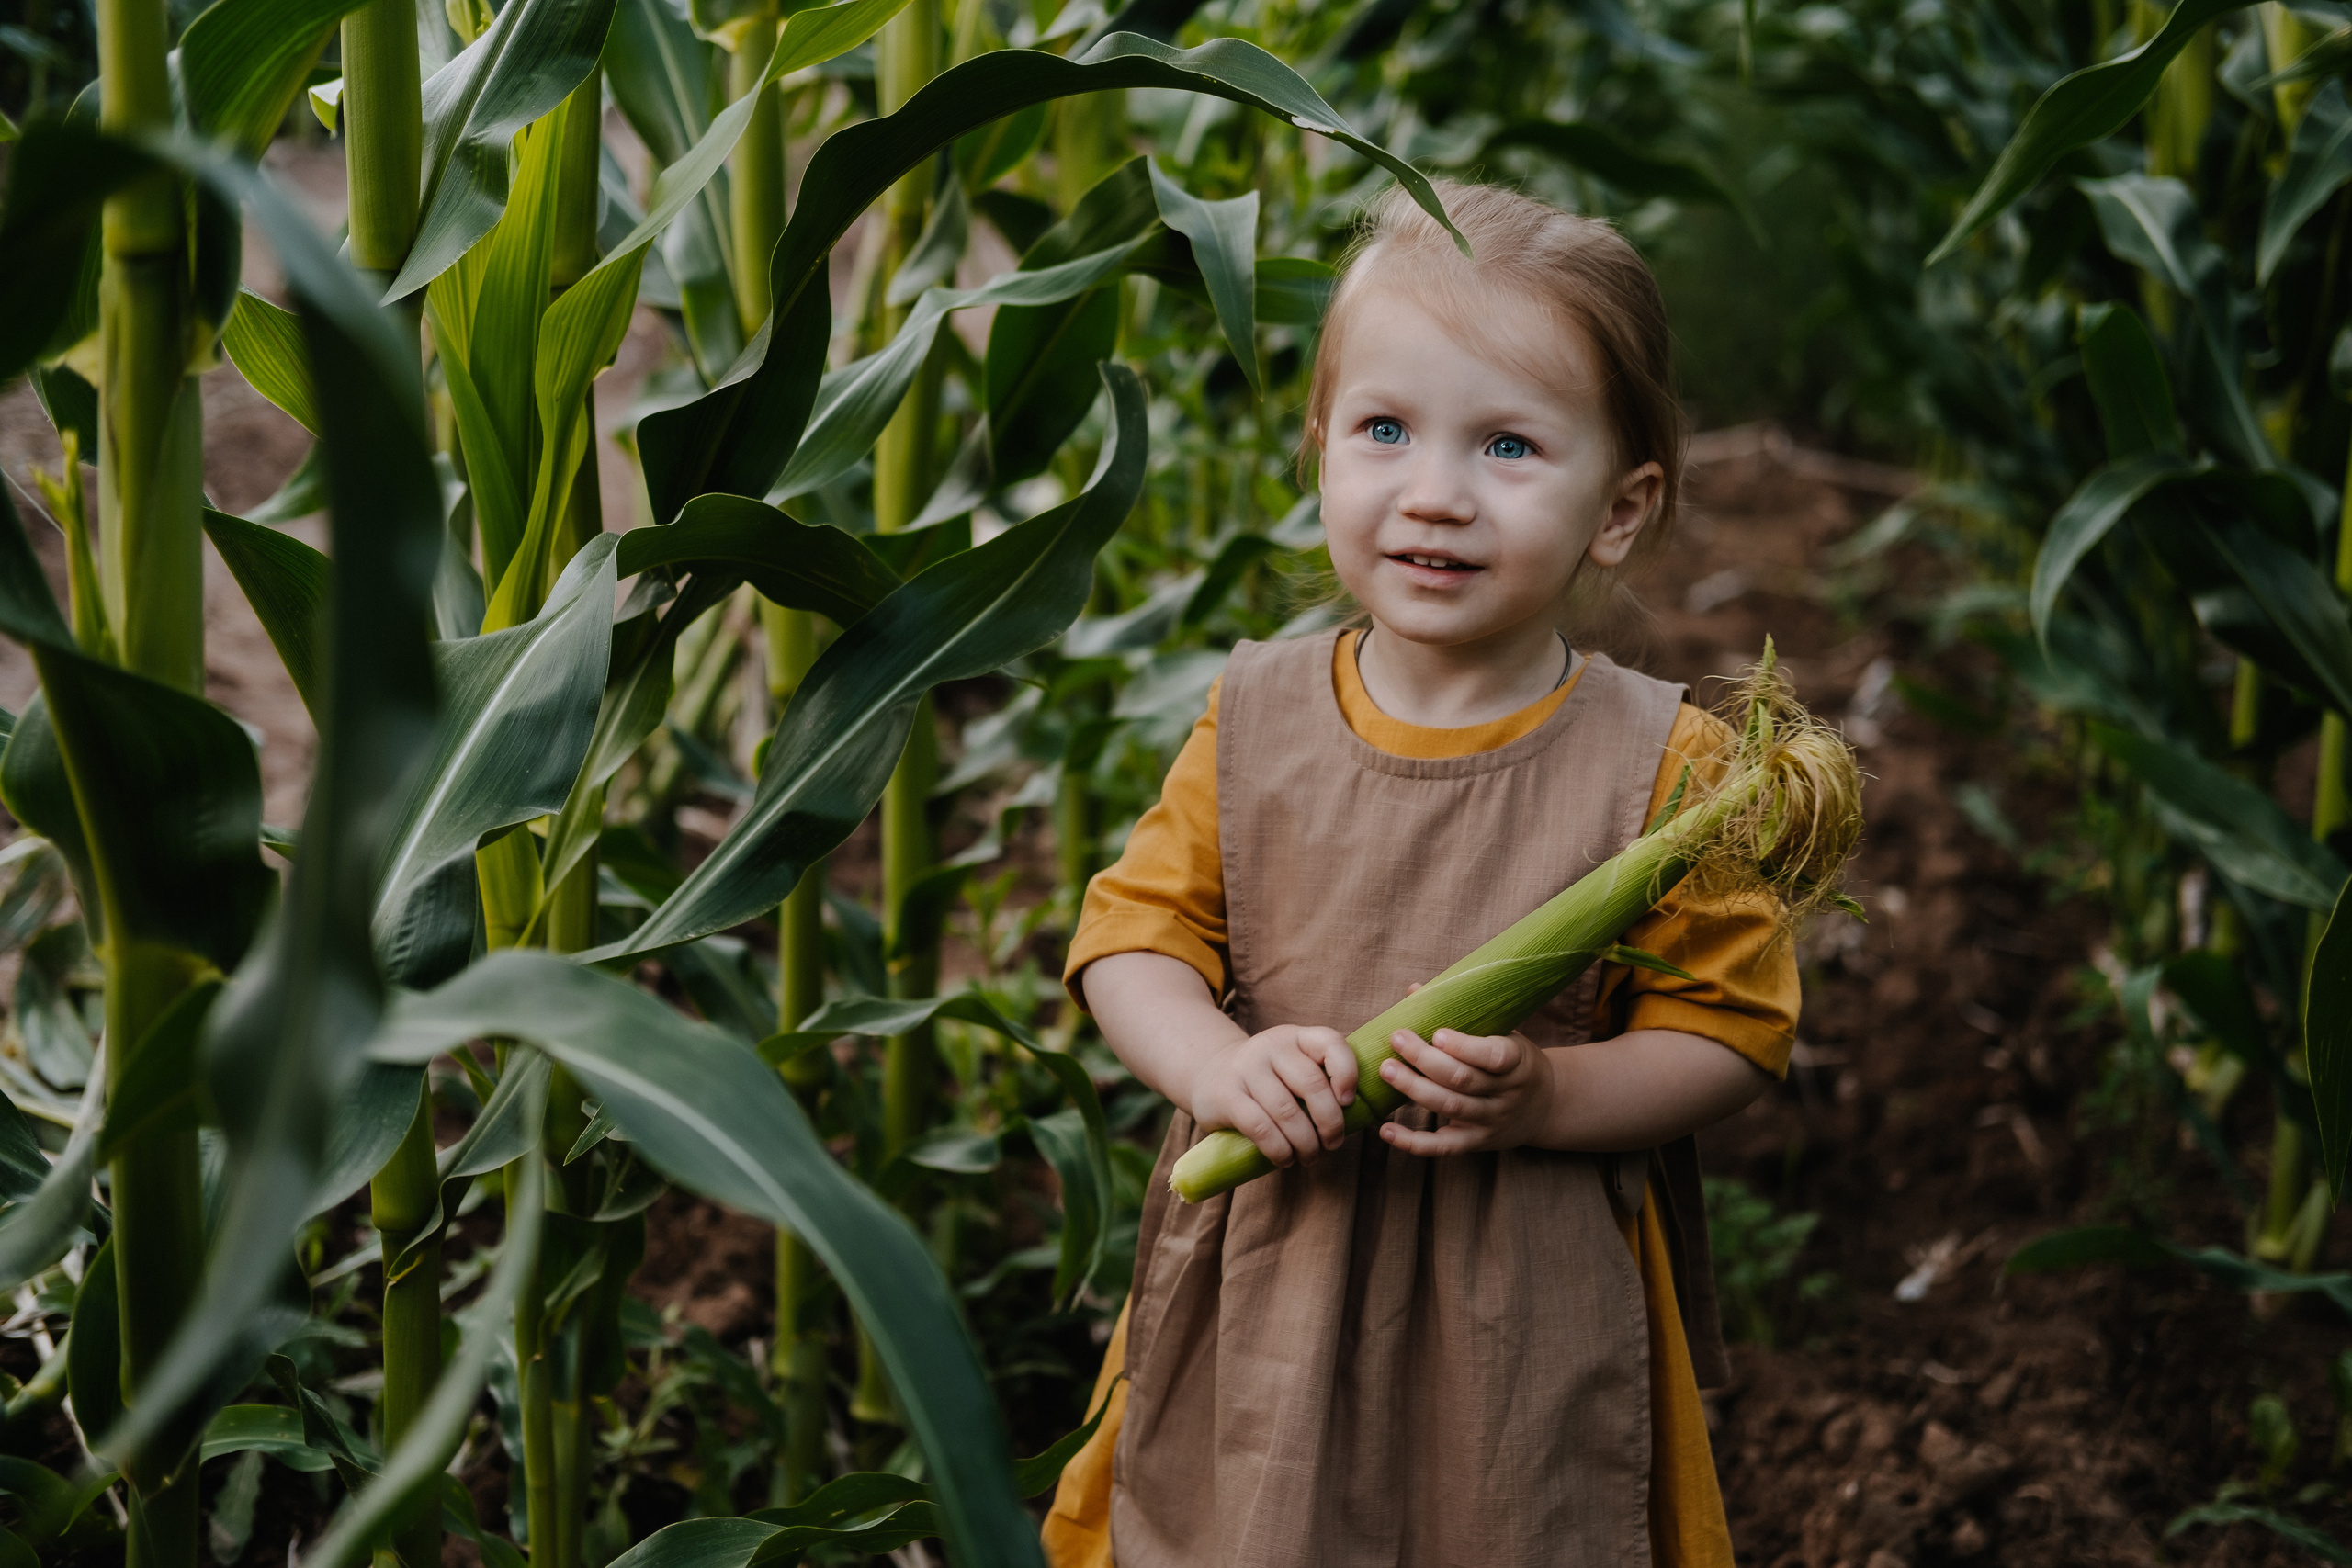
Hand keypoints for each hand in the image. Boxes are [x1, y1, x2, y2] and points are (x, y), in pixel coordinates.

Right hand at [1188, 1024, 1358, 1168]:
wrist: (1210, 1075)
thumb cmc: (1268, 1079)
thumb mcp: (1293, 1065)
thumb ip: (1321, 1078)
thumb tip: (1359, 1117)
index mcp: (1295, 1037)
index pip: (1330, 1043)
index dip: (1347, 1073)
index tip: (1349, 1102)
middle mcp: (1270, 1046)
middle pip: (1312, 1084)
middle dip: (1331, 1123)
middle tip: (1333, 1144)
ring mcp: (1246, 1069)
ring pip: (1287, 1112)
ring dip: (1306, 1143)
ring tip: (1310, 1157)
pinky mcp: (1227, 1095)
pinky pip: (1261, 1128)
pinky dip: (1279, 1150)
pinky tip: (1285, 1159)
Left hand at [1375, 1024, 1557, 1156]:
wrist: (1544, 1106)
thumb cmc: (1512, 1060)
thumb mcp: (1503, 1033)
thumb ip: (1464, 1015)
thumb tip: (1414, 991)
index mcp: (1516, 1061)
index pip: (1495, 1056)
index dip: (1465, 1046)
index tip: (1436, 1032)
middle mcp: (1506, 1094)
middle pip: (1464, 1080)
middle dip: (1426, 1060)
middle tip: (1397, 1039)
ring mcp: (1491, 1121)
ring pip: (1451, 1107)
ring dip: (1414, 1089)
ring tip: (1386, 1069)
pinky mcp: (1476, 1142)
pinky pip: (1443, 1147)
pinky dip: (1413, 1142)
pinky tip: (1386, 1130)